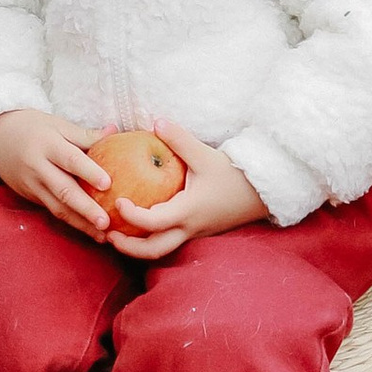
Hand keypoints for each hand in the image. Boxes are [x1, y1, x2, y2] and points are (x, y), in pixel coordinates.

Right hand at [0, 109, 113, 235]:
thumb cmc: (33, 128)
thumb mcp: (57, 125)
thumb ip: (85, 134)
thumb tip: (114, 132)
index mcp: (48, 145)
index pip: (70, 159)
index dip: (89, 172)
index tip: (108, 184)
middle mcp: (38, 167)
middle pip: (64, 190)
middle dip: (85, 208)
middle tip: (105, 222)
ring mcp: (32, 185)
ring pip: (57, 208)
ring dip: (80, 224)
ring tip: (101, 235)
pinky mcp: (29, 196)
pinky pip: (51, 210)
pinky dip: (70, 222)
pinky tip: (88, 230)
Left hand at [109, 121, 270, 260]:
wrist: (264, 192)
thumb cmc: (235, 174)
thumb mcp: (205, 154)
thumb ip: (179, 139)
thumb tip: (155, 121)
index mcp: (189, 211)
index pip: (154, 222)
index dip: (132, 215)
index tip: (118, 202)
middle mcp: (189, 228)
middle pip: (154, 250)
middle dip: (129, 247)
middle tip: (108, 235)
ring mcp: (194, 233)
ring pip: (162, 249)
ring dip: (139, 245)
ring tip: (118, 232)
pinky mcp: (198, 231)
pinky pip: (172, 240)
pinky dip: (153, 237)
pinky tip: (141, 223)